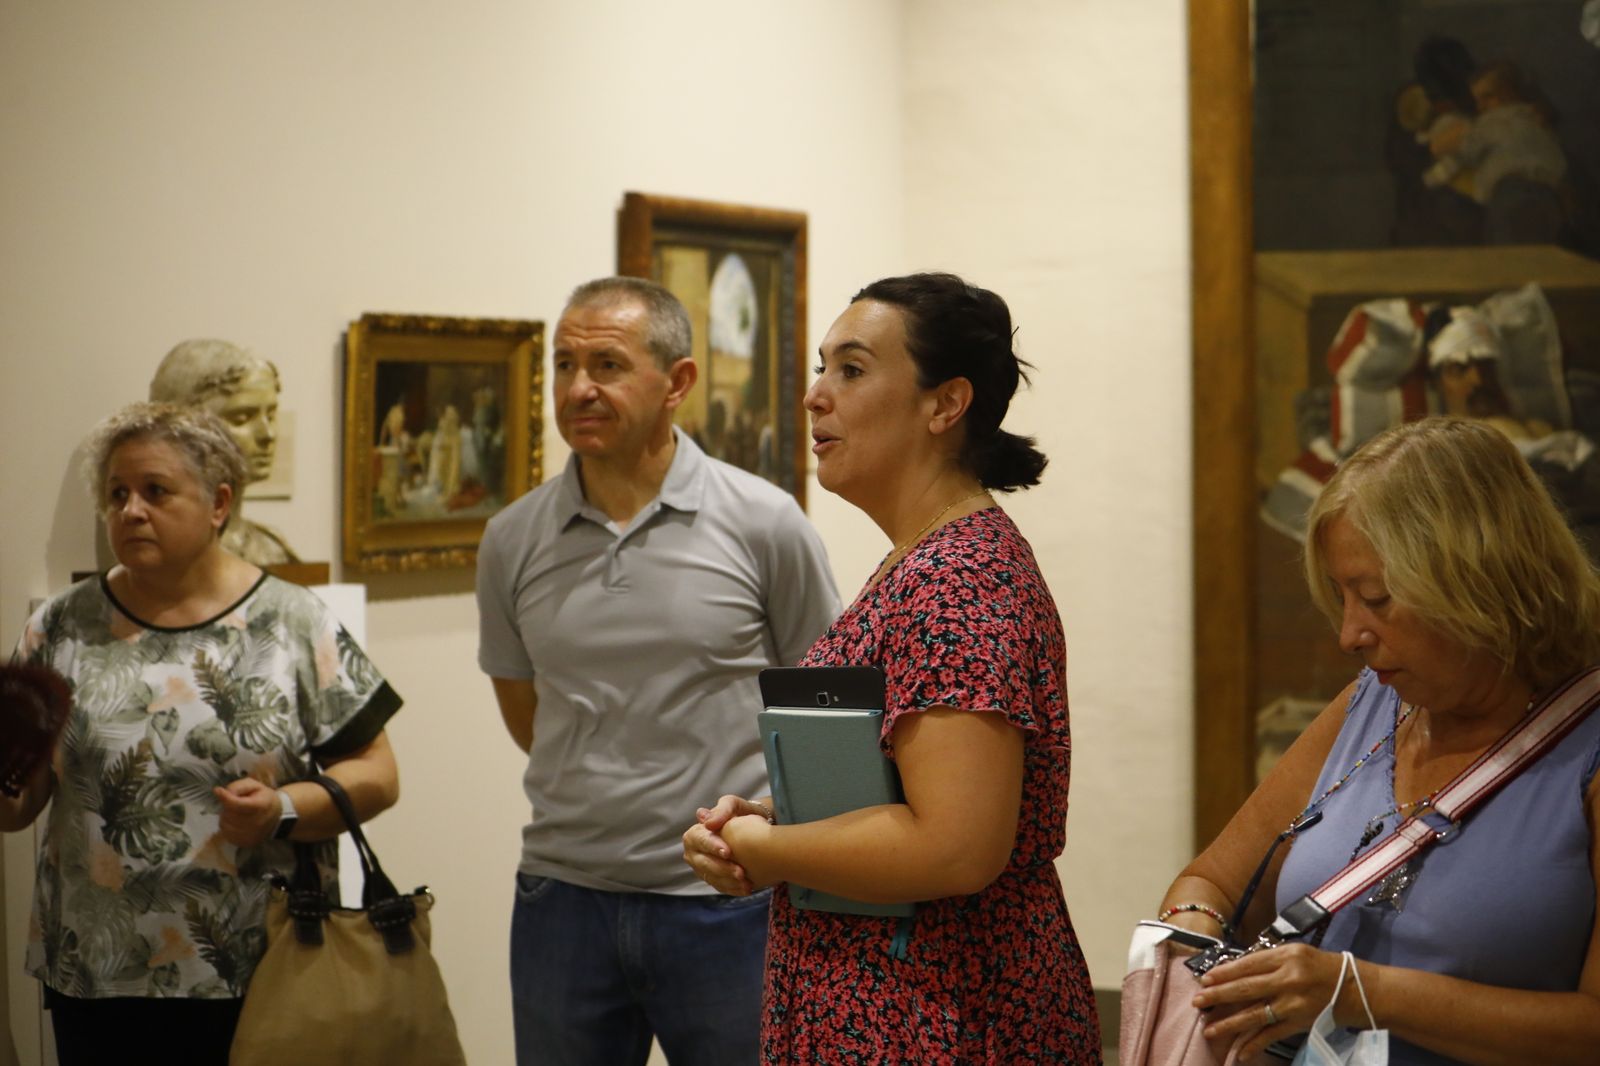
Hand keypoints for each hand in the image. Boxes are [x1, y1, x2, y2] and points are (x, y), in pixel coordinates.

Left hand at [214, 777, 280, 846]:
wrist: (277, 817)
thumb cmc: (264, 798)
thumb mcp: (254, 786)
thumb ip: (238, 787)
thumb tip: (221, 792)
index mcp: (260, 806)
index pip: (238, 804)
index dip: (226, 798)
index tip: (217, 790)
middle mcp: (256, 823)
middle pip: (229, 814)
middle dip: (227, 806)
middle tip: (234, 803)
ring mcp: (250, 835)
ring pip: (224, 824)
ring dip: (226, 817)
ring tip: (235, 813)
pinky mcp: (245, 843)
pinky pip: (226, 833)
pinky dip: (227, 826)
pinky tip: (235, 822)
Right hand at [683, 794, 769, 894]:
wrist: (752, 828)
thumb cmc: (739, 813)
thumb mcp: (733, 805)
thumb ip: (722, 810)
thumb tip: (707, 823)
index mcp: (695, 834)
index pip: (700, 841)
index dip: (713, 847)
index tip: (728, 852)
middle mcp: (694, 854)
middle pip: (705, 864)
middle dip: (723, 869)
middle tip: (741, 872)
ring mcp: (702, 869)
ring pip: (712, 878)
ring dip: (729, 882)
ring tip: (746, 883)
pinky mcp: (713, 880)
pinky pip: (721, 887)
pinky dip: (734, 889)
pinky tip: (747, 888)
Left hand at [1192, 943, 1351, 1057]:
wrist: (1356, 989)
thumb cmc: (1321, 967)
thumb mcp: (1295, 953)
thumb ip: (1268, 961)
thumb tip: (1234, 971)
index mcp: (1286, 957)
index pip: (1248, 964)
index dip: (1224, 972)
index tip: (1204, 978)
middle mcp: (1289, 979)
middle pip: (1247, 988)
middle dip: (1219, 996)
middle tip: (1198, 1001)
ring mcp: (1294, 1004)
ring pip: (1256, 1015)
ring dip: (1230, 1024)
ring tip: (1208, 1029)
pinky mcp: (1300, 1023)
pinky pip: (1272, 1035)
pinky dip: (1255, 1045)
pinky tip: (1239, 1053)